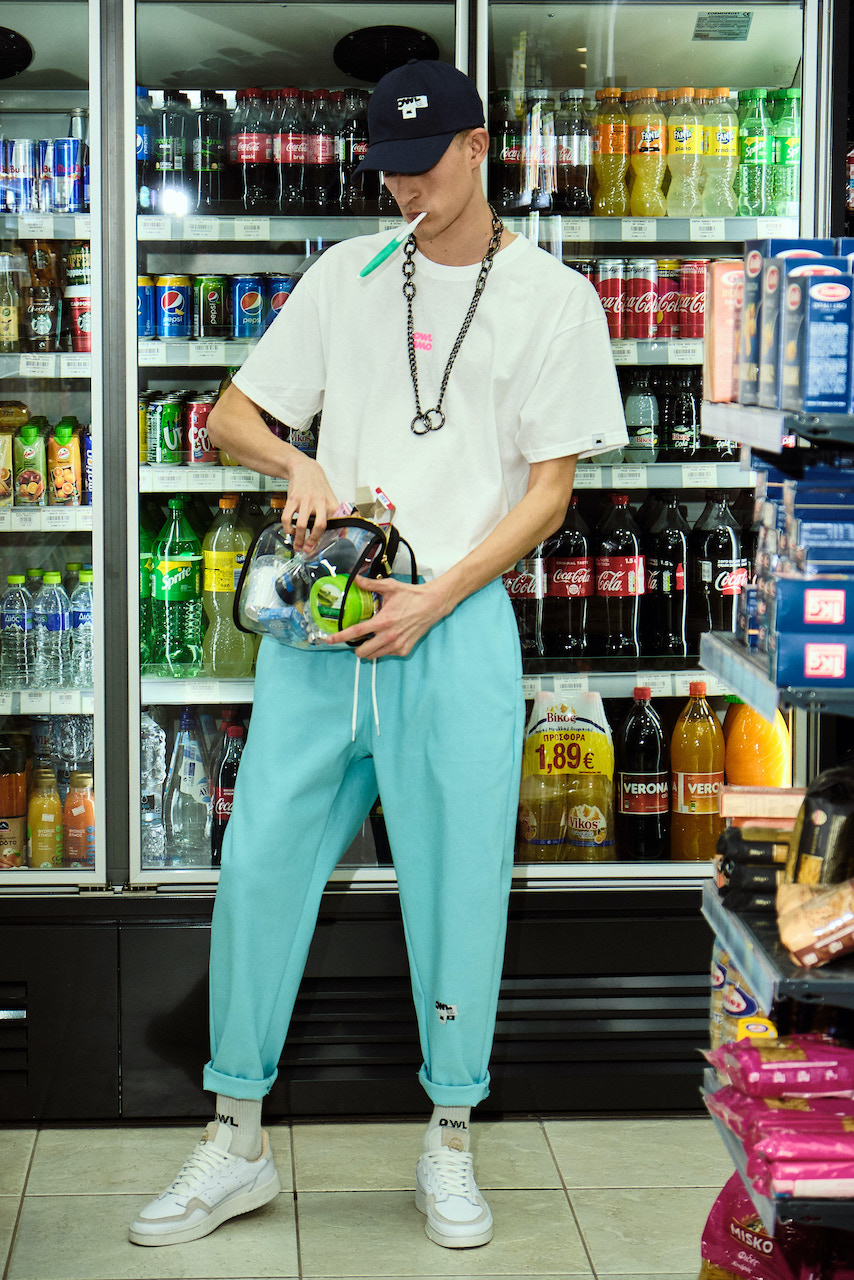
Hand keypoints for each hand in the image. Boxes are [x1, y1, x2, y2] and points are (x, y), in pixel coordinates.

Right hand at [282, 453, 338, 551]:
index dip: (331, 537)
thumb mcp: (330, 498)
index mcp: (331, 504)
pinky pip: (287, 517)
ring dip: (298, 538)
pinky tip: (289, 530)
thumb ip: (333, 514)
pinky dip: (287, 528)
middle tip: (308, 549)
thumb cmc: (318, 486)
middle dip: (313, 541)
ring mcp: (305, 501)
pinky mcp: (292, 499)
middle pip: (319, 526)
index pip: (335, 524)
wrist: (304, 468)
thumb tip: (338, 533)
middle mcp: (319, 503)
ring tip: (297, 545)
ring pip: (302, 525)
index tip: (325, 546)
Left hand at [324, 576, 450, 658]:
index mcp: (383, 621)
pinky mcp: (404, 649)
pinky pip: (386, 654)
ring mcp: (397, 645)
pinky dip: (383, 649)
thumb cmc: (412, 595)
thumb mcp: (390, 587)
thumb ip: (370, 584)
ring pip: (374, 655)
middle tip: (359, 639)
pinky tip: (388, 637)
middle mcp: (389, 636)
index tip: (328, 640)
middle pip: (362, 652)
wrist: (433, 604)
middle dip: (357, 647)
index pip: (356, 632)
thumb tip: (355, 578)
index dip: (340, 637)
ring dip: (370, 649)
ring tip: (374, 638)